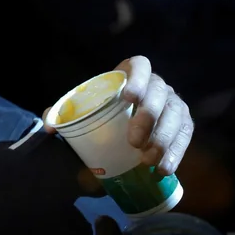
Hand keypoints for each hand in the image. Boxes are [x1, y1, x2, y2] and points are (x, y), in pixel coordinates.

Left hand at [43, 56, 193, 176]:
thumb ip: (62, 114)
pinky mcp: (183, 123)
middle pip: (159, 93)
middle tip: (134, 141)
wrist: (121, 130)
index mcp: (131, 74)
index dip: (137, 77)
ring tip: (147, 160)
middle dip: (149, 116)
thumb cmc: (99, 114)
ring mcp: (172, 103)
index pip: (139, 65)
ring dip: (164, 138)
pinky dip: (176, 152)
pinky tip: (164, 168)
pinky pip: (185, 135)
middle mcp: (156, 85)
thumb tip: (49, 126)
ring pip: (175, 115)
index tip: (129, 97)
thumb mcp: (80, 111)